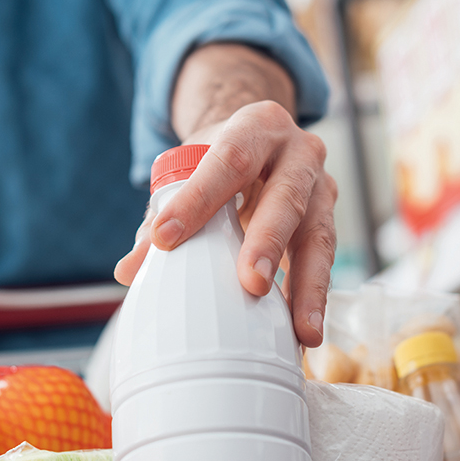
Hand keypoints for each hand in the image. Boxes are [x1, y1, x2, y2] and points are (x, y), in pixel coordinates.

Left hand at [115, 100, 337, 346]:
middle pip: (286, 197)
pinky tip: (304, 334)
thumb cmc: (219, 159)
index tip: (165, 238)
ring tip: (303, 331)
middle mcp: (299, 152)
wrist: (263, 140)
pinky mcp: (329, 221)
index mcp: (257, 126)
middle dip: (269, 241)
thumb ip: (160, 214)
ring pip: (319, 236)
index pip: (228, 159)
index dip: (198, 198)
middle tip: (252, 282)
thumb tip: (130, 270)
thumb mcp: (190, 169)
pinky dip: (314, 298)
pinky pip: (325, 262)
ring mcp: (321, 188)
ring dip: (309, 286)